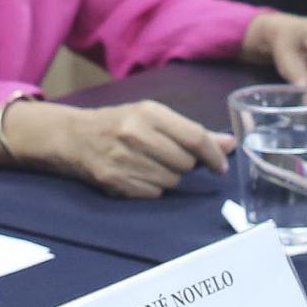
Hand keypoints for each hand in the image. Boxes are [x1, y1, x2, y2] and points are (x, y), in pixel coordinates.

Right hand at [0, 100, 231, 198]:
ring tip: (153, 165)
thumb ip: (194, 132)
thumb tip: (231, 144)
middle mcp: (136, 134)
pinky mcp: (115, 181)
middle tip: (172, 158)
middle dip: (186, 165)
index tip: (220, 165)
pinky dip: (153, 188)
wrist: (75, 137)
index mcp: (149, 113)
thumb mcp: (155, 118)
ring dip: (170, 177)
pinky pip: (154, 193)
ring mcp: (124, 159)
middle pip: (185, 163)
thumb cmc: (122, 123)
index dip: (213, 155)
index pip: (195, 137)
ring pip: (172, 181)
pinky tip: (140, 175)